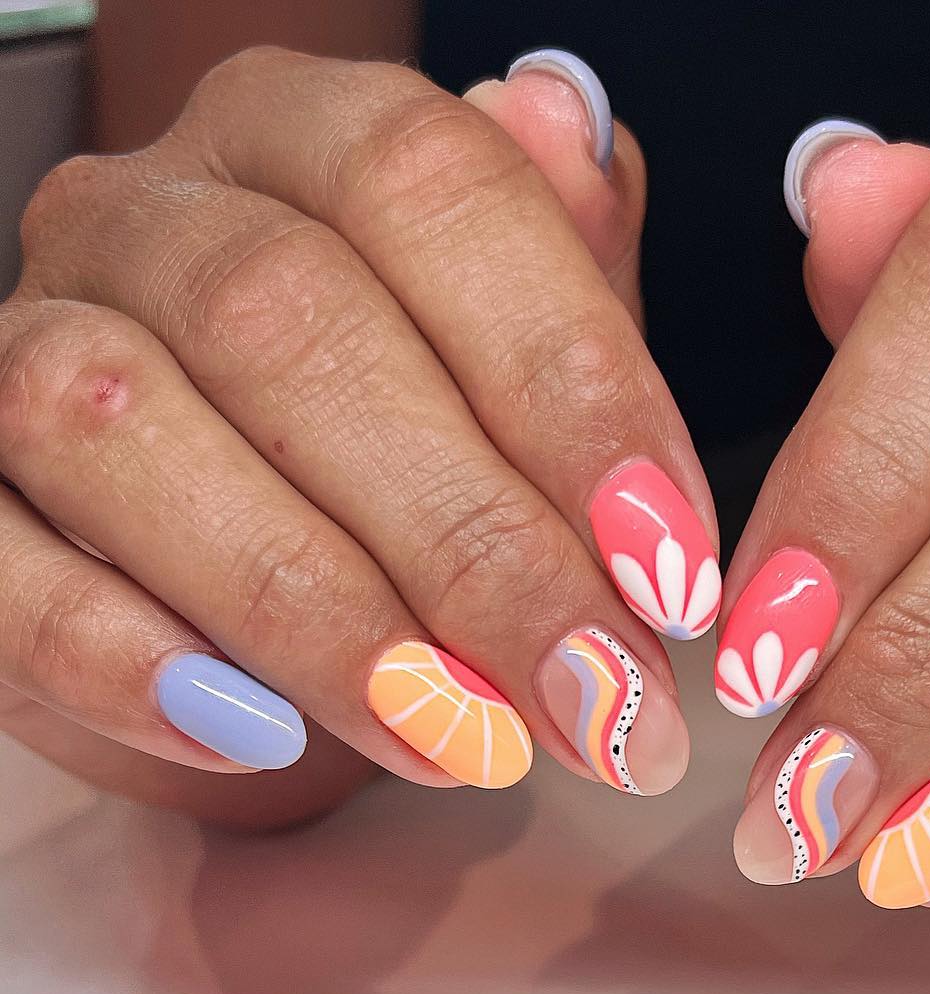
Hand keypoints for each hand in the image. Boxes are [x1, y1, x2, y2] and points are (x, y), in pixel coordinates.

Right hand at [0, 48, 714, 821]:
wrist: (234, 556)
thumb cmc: (401, 438)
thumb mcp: (510, 352)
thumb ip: (562, 264)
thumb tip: (576, 127)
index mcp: (302, 138)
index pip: (435, 188)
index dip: (571, 385)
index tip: (673, 569)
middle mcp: (148, 210)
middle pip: (292, 326)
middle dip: (476, 546)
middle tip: (600, 701)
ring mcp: (26, 338)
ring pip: (125, 428)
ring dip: (321, 612)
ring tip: (464, 740)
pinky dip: (129, 663)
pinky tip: (260, 739)